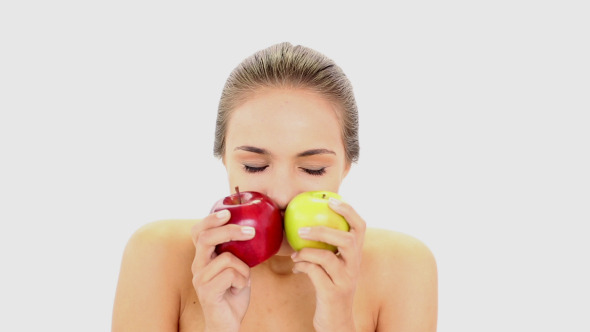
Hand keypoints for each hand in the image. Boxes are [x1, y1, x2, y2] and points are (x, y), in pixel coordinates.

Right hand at [191, 210, 254, 331]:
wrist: (228, 322)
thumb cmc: (234, 293)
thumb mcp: (238, 267)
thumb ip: (237, 251)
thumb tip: (252, 229)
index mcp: (203, 257)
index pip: (199, 232)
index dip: (210, 220)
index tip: (227, 212)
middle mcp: (198, 265)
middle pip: (207, 238)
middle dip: (230, 231)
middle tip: (251, 232)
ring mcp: (200, 278)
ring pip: (226, 258)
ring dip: (243, 268)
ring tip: (243, 280)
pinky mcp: (206, 290)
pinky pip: (231, 274)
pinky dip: (242, 280)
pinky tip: (238, 289)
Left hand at [291, 197, 365, 331]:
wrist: (336, 321)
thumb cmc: (330, 288)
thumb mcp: (333, 266)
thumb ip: (327, 247)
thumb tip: (305, 222)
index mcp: (356, 255)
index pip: (360, 227)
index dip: (348, 211)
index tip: (331, 200)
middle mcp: (354, 266)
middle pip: (347, 239)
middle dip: (323, 230)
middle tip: (302, 229)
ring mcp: (345, 280)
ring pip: (328, 257)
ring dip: (307, 251)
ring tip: (295, 252)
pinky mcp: (333, 293)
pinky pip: (315, 273)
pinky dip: (302, 266)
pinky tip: (296, 267)